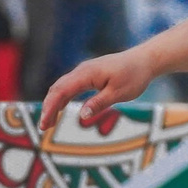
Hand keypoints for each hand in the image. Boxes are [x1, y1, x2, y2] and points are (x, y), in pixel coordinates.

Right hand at [39, 47, 155, 136]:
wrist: (144, 60)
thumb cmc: (134, 76)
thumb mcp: (119, 93)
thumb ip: (99, 103)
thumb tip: (82, 116)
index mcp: (86, 74)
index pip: (61, 91)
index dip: (50, 108)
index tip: (44, 124)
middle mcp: (81, 70)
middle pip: (57, 88)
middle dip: (48, 108)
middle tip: (43, 127)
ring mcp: (84, 71)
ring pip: (62, 87)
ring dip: (54, 103)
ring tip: (49, 122)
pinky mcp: (89, 74)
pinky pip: (71, 86)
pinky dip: (63, 98)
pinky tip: (60, 109)